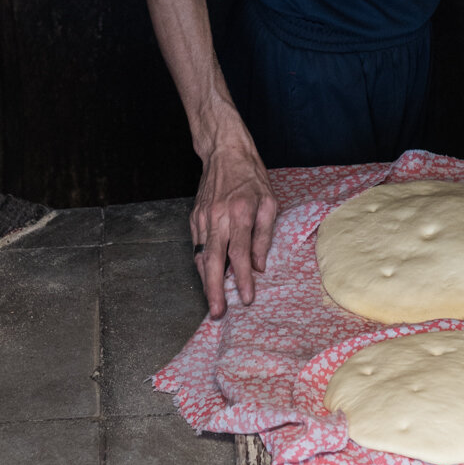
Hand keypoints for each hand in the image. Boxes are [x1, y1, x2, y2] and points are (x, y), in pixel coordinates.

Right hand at [191, 132, 278, 318]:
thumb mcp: (269, 202)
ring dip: (205, 281)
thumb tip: (258, 265)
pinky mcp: (194, 217)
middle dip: (214, 289)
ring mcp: (202, 218)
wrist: (224, 152)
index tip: (246, 298)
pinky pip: (196, 246)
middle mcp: (217, 217)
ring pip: (200, 256)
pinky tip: (206, 278)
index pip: (239, 253)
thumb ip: (264, 235)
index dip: (242, 278)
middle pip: (212, 260)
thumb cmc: (251, 177)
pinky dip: (200, 264)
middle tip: (218, 312)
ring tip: (212, 302)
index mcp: (239, 213)